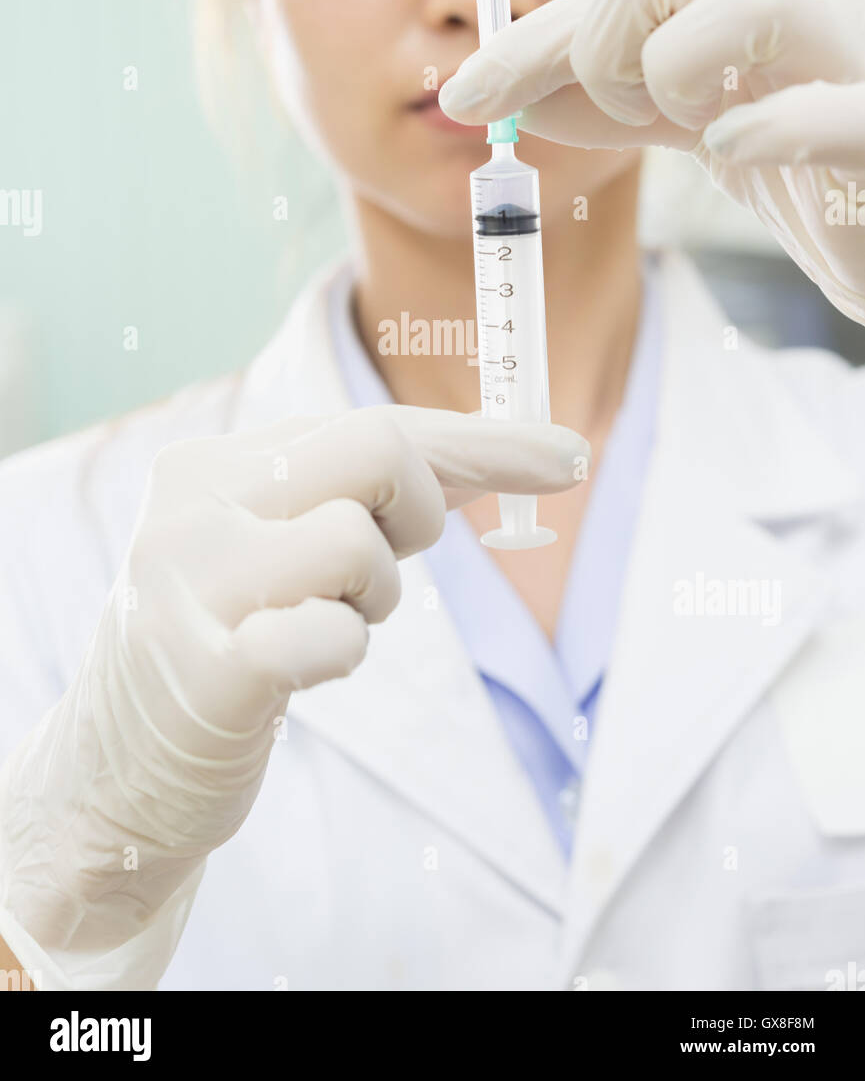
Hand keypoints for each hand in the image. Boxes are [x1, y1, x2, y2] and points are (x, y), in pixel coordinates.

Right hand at [0, 405, 587, 984]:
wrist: (117, 769)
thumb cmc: (227, 641)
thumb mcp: (278, 546)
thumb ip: (366, 497)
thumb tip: (508, 454)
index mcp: (216, 464)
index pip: (375, 423)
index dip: (485, 440)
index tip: (568, 456)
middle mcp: (196, 503)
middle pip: (376, 449)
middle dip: (418, 510)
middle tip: (391, 563)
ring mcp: (194, 581)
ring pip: (359, 545)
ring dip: (372, 601)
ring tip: (321, 626)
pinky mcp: (206, 666)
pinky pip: (332, 636)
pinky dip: (341, 653)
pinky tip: (297, 669)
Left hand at [439, 0, 864, 323]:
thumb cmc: (813, 169)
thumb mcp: (699, 125)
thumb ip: (615, 103)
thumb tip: (512, 91)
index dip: (527, 42)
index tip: (461, 95)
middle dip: (591, 55)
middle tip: (623, 121)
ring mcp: (854, 41)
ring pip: (738, 2)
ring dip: (673, 76)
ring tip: (698, 129)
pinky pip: (828, 109)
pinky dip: (771, 129)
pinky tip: (735, 144)